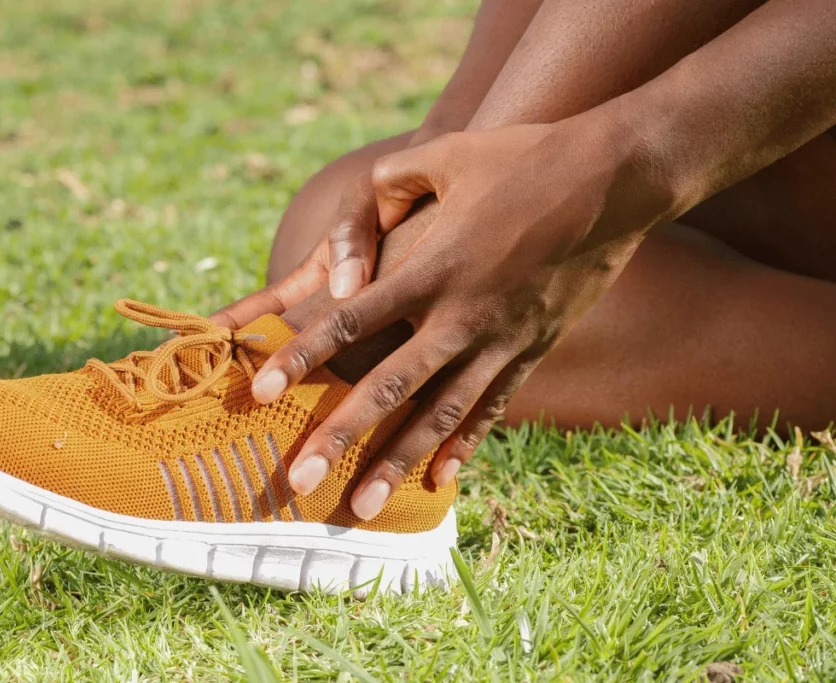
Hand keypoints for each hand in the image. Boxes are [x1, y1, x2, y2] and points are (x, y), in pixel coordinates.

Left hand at [250, 113, 676, 519]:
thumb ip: (385, 185)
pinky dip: (465, 446)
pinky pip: (492, 408)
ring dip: (398, 463)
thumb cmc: (524, 158)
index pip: (352, 319)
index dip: (302, 354)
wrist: (616, 180)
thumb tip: (349, 225)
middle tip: (298, 482)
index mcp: (433, 267)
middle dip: (340, 437)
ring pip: (441, 415)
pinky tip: (440, 483)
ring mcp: (501, 339)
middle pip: (390, 387)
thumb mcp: (446, 154)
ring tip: (361, 506)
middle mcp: (462, 315)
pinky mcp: (533, 349)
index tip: (258, 390)